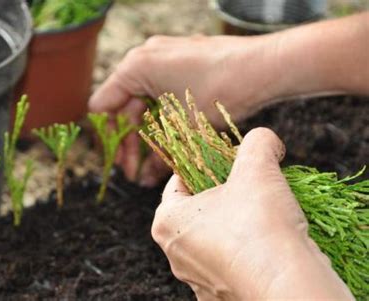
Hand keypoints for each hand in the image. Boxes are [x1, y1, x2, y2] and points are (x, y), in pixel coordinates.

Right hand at [89, 34, 279, 186]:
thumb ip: (157, 151)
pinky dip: (166, 121)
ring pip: (147, 105)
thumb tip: (144, 175)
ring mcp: (166, 59)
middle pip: (126, 107)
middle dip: (132, 143)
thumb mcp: (183, 127)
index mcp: (135, 67)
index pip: (105, 105)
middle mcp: (145, 59)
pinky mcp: (184, 65)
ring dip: (150, 137)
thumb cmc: (219, 90)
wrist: (264, 67)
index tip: (121, 162)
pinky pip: (164, 96)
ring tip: (154, 171)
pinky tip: (171, 149)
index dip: (111, 138)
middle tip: (136, 173)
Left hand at [152, 128, 353, 299]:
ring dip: (235, 227)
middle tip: (247, 188)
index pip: (176, 184)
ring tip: (263, 217)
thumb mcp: (257, 167)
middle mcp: (175, 255)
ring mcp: (197, 280)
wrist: (287, 286)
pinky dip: (246, 254)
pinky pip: (230, 266)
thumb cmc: (260, 224)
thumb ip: (257, 142)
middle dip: (221, 197)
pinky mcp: (220, 297)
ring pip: (213, 241)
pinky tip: (268, 247)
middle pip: (196, 213)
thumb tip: (264, 140)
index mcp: (168, 222)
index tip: (222, 163)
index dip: (201, 167)